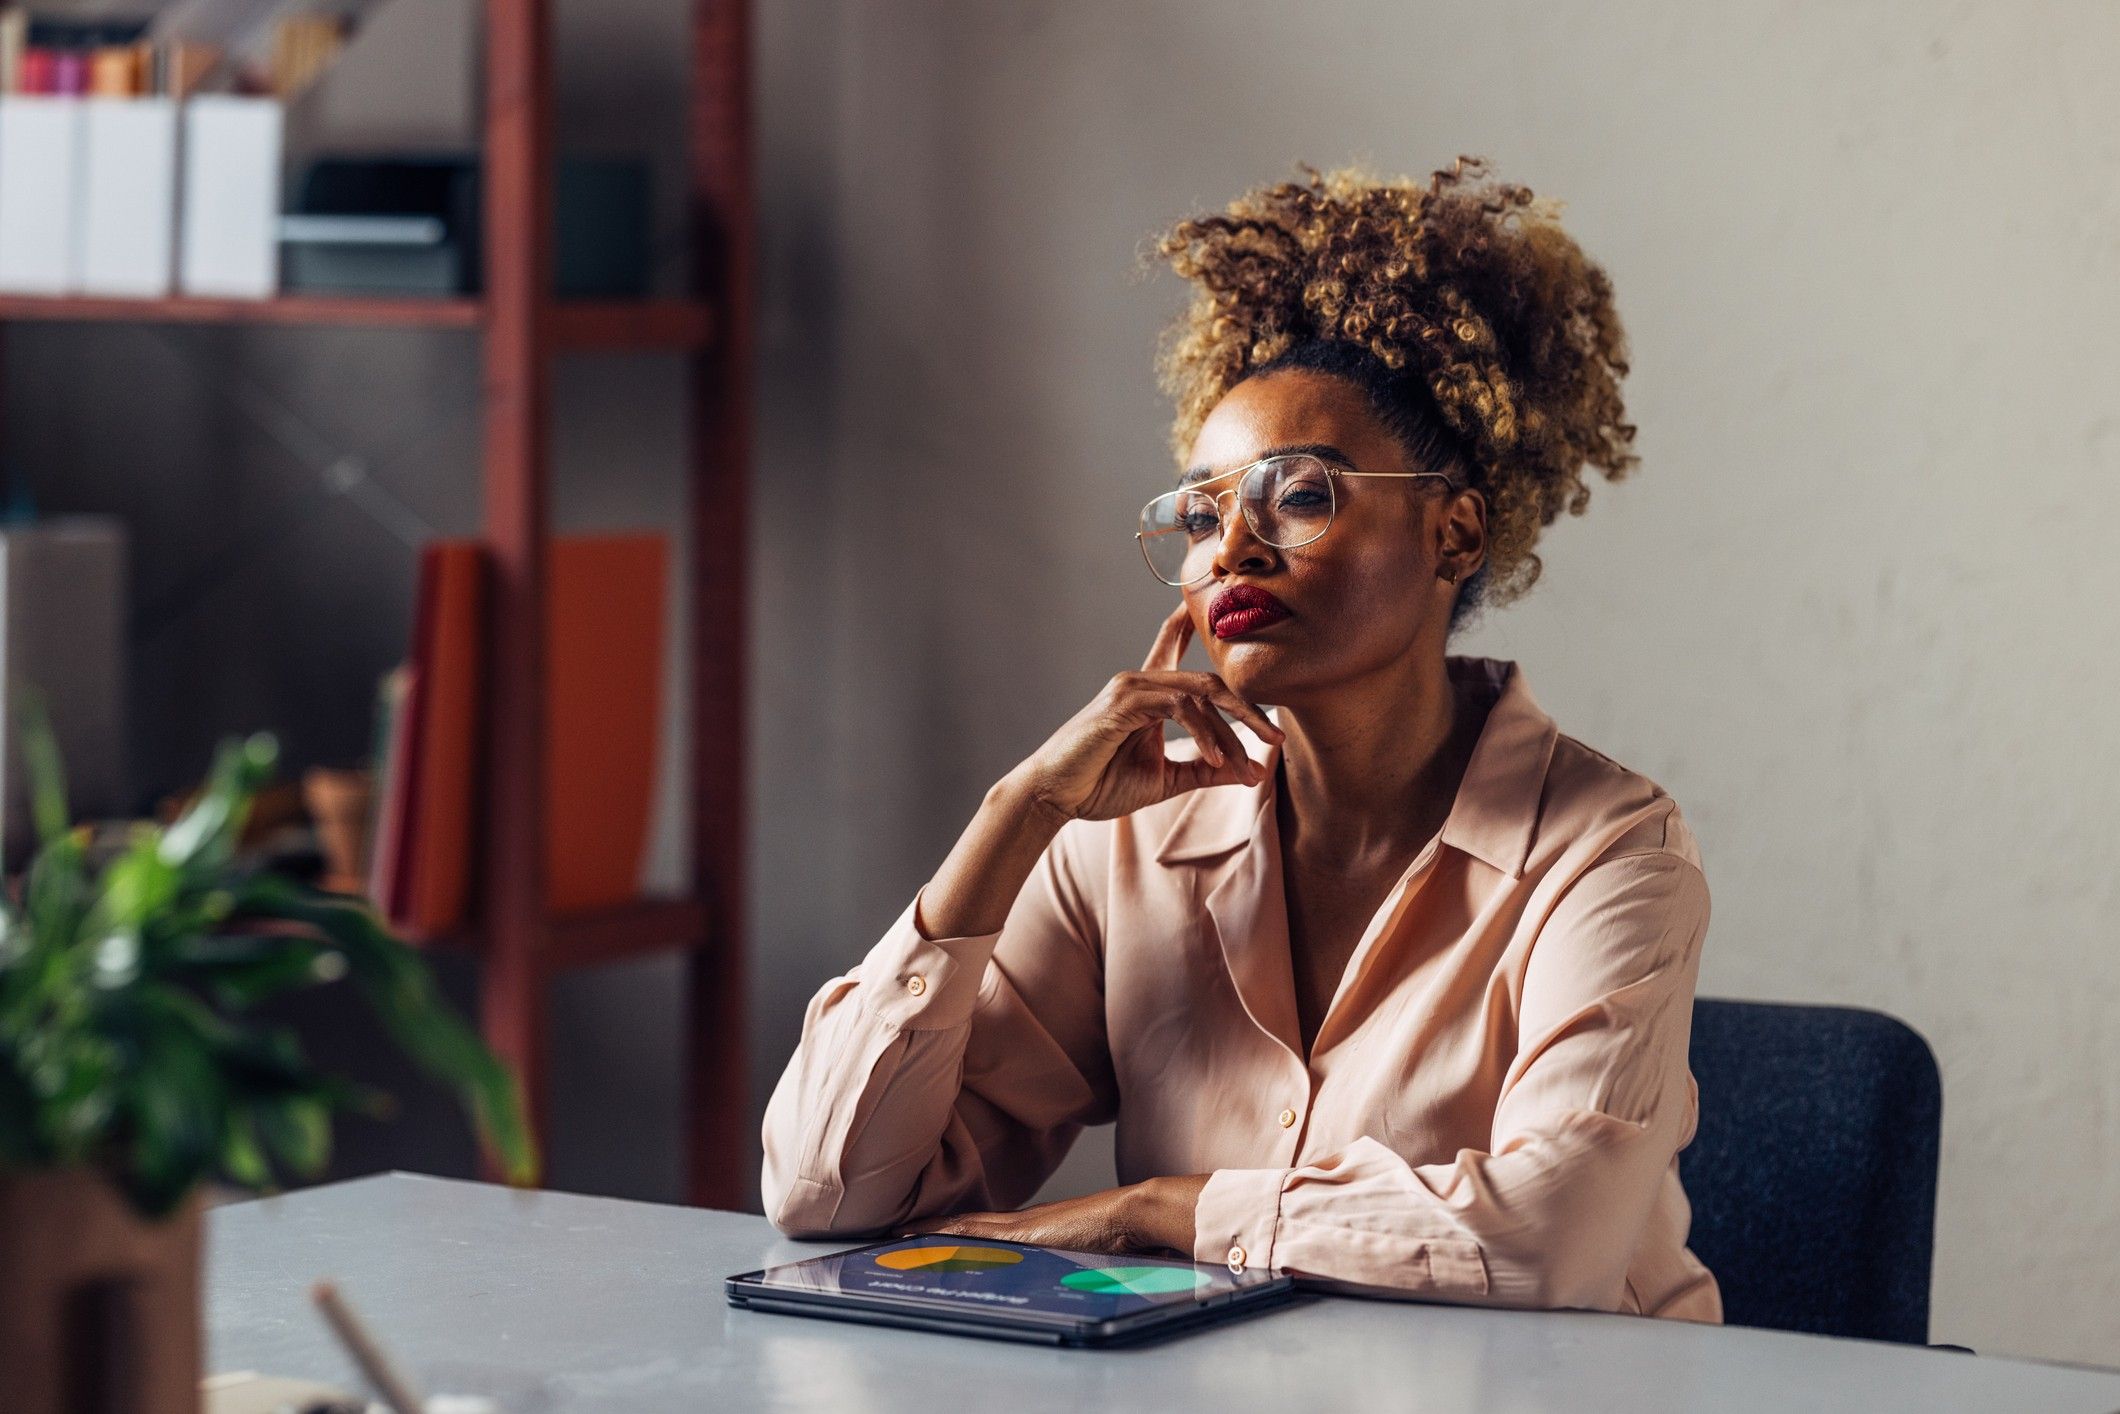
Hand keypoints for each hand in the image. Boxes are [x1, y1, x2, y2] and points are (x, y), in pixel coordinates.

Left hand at [899, 1175, 1209, 1257]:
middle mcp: (1026, 1224)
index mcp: (1039, 1231)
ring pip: (967, 1227)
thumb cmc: (1122, 1236)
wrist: (1135, 1214)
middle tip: (904, 1232)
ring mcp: (1023, 1225)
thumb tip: (1079, 1271)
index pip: (989, 1231)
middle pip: (971, 1227)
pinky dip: (948, 1232)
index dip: (960, 1232)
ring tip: (904, 1233)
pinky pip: (974, 1230)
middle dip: (938, 1231)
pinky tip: (926, 1235)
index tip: (934, 1234)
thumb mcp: (1089, 1254)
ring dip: (936, 1231)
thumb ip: (1076, 1259)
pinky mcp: (1023, 1230)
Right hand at [1007, 602, 1284, 823]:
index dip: (1195, 621)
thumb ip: (1205, 769)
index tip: (1222, 597)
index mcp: (1148, 692)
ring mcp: (1131, 687)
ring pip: (1200, 696)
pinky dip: (1203, 734)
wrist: (1054, 796)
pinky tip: (1215, 760)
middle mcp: (1140, 680)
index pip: (1174, 644)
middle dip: (1248, 710)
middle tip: (1276, 739)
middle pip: (1210, 681)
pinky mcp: (1123, 703)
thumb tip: (1251, 771)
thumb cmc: (1100, 784)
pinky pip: (1179, 708)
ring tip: (1245, 764)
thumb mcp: (1166, 779)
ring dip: (1230, 732)